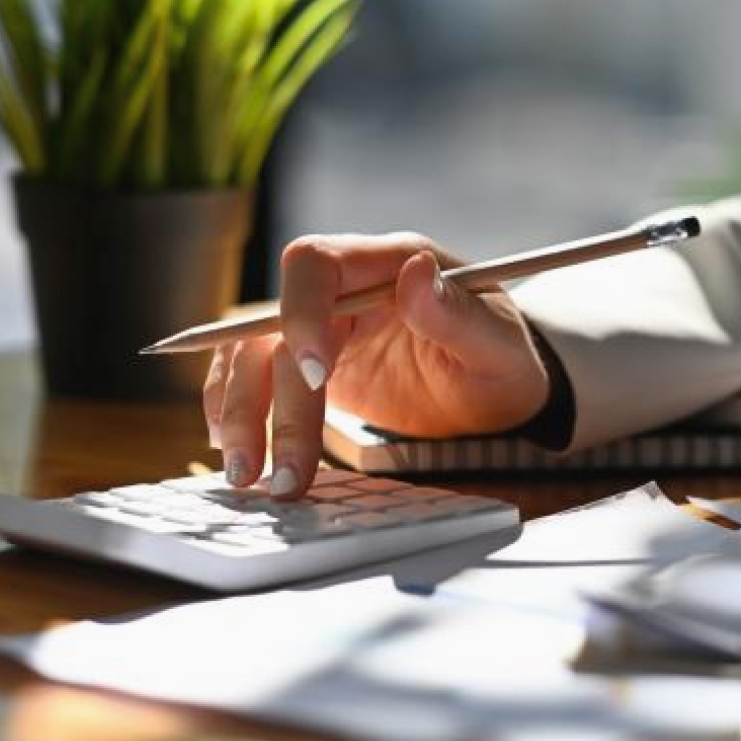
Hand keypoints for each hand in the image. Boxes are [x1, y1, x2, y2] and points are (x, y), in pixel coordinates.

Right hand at [203, 232, 549, 498]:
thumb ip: (456, 314)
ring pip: (251, 356)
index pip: (316, 264)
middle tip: (277, 472)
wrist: (496, 397)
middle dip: (265, 399)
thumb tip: (417, 273)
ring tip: (246, 477)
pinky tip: (241, 454)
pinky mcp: (309, 367)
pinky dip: (237, 413)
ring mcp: (321, 328)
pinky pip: (255, 381)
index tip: (316, 377)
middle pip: (271, 326)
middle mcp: (343, 289)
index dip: (301, 312)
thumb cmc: (502, 364)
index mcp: (387, 263)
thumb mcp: (497, 346)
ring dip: (240, 414)